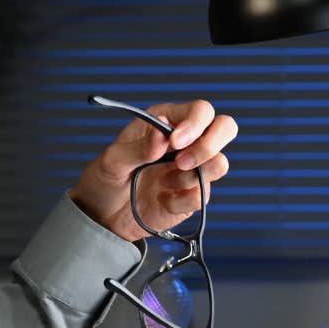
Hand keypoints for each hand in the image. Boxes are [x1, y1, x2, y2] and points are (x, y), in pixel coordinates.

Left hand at [69, 101, 236, 242]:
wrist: (103, 217)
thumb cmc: (105, 179)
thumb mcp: (112, 161)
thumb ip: (137, 148)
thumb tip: (162, 135)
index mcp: (167, 122)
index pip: (201, 110)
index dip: (195, 123)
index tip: (175, 142)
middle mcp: (186, 142)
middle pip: (225, 128)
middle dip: (209, 145)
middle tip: (181, 163)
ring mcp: (192, 168)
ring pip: (220, 163)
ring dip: (192, 176)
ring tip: (163, 183)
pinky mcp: (193, 195)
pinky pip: (203, 196)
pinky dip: (181, 201)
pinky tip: (161, 201)